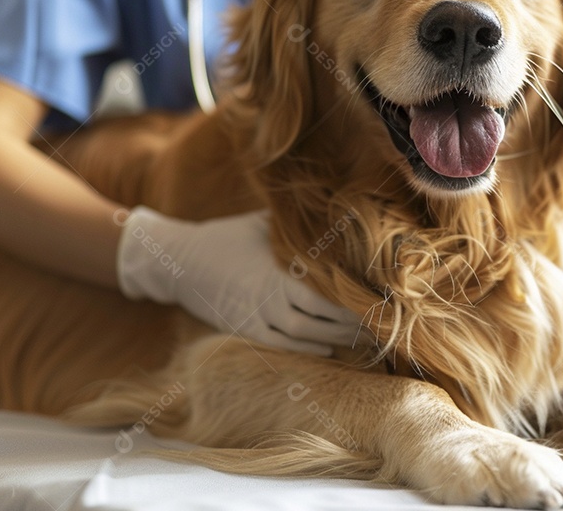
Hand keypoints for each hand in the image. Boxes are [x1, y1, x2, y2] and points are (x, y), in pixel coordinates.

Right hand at [116, 206, 360, 355]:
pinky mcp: (245, 330)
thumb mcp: (262, 223)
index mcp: (279, 269)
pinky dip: (308, 349)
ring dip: (337, 339)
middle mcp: (271, 297)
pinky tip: (329, 348)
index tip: (381, 298)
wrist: (178, 262)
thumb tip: (335, 212)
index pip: (326, 289)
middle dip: (355, 323)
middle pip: (322, 317)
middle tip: (384, 325)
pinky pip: (282, 346)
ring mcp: (257, 317)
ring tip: (364, 339)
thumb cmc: (226, 236)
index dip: (355, 298)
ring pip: (306, 336)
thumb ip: (296, 225)